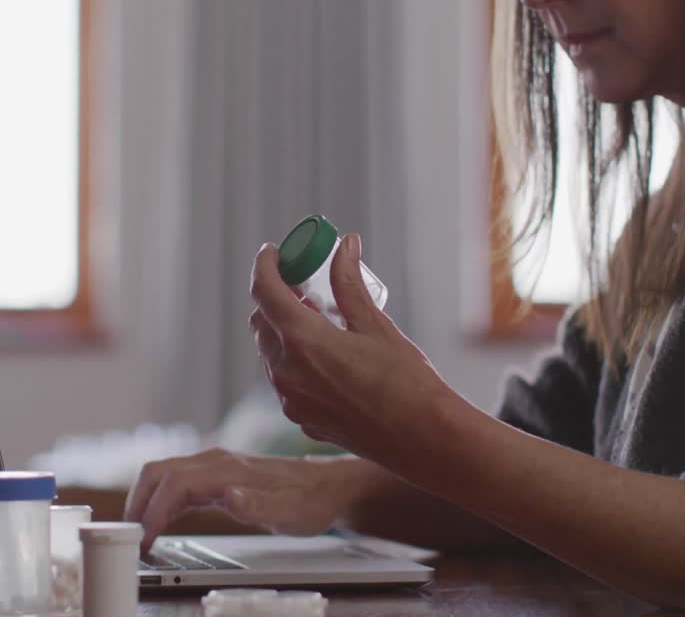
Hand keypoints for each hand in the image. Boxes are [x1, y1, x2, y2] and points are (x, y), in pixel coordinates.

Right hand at [123, 450, 363, 552]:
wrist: (326, 485)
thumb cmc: (310, 500)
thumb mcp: (291, 513)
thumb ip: (260, 506)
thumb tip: (228, 496)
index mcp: (229, 470)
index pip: (176, 484)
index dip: (155, 510)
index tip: (145, 538)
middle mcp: (217, 462)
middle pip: (159, 472)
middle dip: (138, 502)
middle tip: (130, 536)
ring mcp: (214, 466)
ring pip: (163, 474)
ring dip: (145, 500)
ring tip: (139, 533)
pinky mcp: (215, 474)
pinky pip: (176, 481)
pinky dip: (159, 499)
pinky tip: (160, 521)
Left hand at [248, 234, 459, 467]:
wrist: (422, 439)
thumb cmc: (406, 381)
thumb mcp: (376, 325)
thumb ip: (350, 283)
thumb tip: (345, 245)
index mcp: (303, 342)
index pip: (265, 292)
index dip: (264, 266)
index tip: (272, 252)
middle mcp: (287, 373)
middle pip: (262, 323)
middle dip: (275, 299)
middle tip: (303, 286)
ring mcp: (291, 400)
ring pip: (270, 354)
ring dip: (283, 330)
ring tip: (317, 319)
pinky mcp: (302, 419)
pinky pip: (285, 381)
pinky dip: (294, 360)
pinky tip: (324, 356)